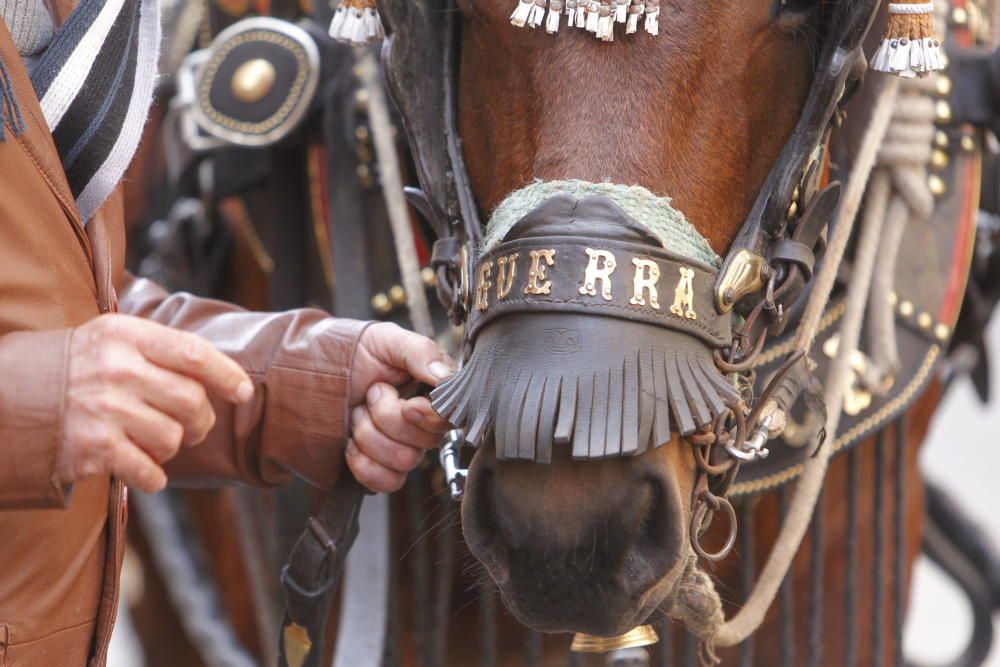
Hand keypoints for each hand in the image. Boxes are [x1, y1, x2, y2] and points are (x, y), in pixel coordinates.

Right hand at [57, 315, 253, 493]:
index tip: (243, 392)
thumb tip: (227, 375)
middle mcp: (116, 370)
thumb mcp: (115, 339)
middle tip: (194, 426)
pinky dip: (154, 476)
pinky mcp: (94, 448)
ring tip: (157, 442)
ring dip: (174, 447)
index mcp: (126, 335)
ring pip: (174, 438)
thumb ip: (164, 350)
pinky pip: (149, 471)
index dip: (227, 375)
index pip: (194, 354)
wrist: (10, 396)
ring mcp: (104, 409)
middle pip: (192, 402)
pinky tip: (145, 469)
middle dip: (202, 420)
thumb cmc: (81, 366)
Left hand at [346, 323, 453, 492]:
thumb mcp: (385, 339)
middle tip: (370, 393)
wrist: (309, 376)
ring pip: (405, 461)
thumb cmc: (351, 353)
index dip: (431, 415)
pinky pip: (388, 483)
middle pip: (428, 440)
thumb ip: (420, 351)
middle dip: (387, 417)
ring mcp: (404, 447)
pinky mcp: (382, 469)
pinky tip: (350, 443)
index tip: (408, 406)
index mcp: (432, 389)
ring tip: (356, 413)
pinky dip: (363, 464)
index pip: (451, 415)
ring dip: (370, 435)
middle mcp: (424, 421)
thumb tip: (445, 376)